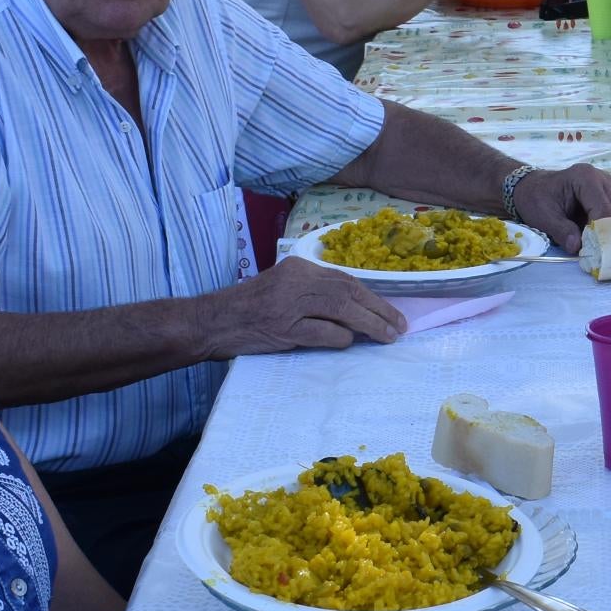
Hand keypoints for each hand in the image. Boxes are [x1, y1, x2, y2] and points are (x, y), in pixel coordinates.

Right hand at [209, 254, 406, 355]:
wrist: (211, 322)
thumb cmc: (248, 309)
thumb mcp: (282, 289)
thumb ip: (314, 294)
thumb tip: (356, 311)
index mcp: (298, 267)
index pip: (346, 279)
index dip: (373, 296)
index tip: (391, 311)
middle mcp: (296, 280)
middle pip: (349, 292)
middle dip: (379, 310)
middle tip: (399, 327)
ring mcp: (289, 303)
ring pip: (342, 308)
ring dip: (370, 324)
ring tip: (387, 337)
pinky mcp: (282, 327)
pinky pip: (323, 331)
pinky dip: (341, 338)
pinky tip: (349, 343)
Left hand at [509, 162, 610, 252]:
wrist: (533, 188)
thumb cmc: (536, 199)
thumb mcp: (543, 216)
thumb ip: (561, 230)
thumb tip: (577, 248)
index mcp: (585, 177)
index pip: (603, 207)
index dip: (600, 230)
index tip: (592, 249)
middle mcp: (602, 179)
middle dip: (609, 233)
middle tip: (599, 253)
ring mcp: (610, 186)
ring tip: (604, 248)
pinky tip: (608, 241)